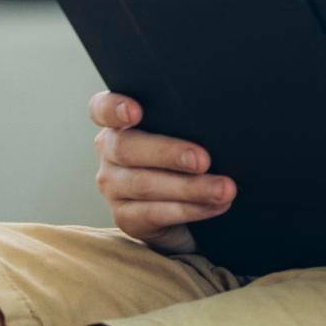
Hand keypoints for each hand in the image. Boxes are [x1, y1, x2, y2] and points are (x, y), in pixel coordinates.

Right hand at [88, 90, 235, 253]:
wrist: (188, 209)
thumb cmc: (189, 157)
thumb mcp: (186, 134)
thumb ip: (188, 123)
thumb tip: (220, 120)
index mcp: (120, 123)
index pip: (102, 109)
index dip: (114, 108)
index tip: (135, 112)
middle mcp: (110, 152)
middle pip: (127, 148)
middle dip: (168, 153)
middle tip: (203, 160)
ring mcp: (113, 186)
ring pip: (146, 184)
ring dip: (190, 187)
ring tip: (224, 189)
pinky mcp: (126, 217)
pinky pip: (155, 213)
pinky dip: (189, 209)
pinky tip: (214, 206)